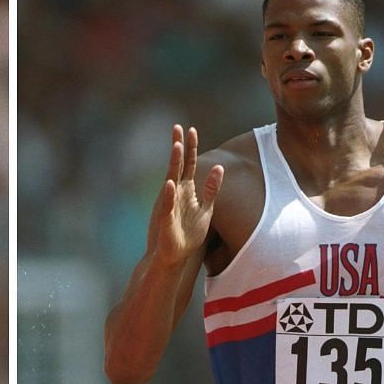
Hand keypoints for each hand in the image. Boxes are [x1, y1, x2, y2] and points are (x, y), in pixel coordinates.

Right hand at [151, 125, 223, 264]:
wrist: (174, 255)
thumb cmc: (189, 234)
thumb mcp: (206, 209)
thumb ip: (211, 189)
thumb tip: (219, 168)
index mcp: (186, 190)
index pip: (188, 164)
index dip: (191, 148)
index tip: (192, 129)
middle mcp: (176, 193)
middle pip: (178, 166)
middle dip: (179, 147)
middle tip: (179, 128)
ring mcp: (169, 204)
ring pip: (171, 180)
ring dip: (173, 164)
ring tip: (176, 147)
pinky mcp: (165, 219)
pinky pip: (167, 205)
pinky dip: (168, 195)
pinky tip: (170, 183)